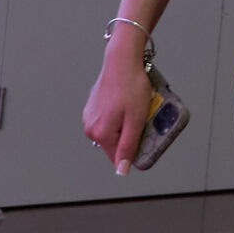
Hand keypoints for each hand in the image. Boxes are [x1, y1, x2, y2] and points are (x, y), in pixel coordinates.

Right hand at [81, 38, 154, 175]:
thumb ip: (128, 147)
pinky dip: (119, 118)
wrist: (121, 62)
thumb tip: (122, 170)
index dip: (134, 153)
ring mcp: (89, 118)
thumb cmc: (131, 88)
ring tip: (135, 110)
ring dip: (125, 127)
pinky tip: (127, 105)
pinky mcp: (92, 108)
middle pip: (115, 145)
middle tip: (142, 120)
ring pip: (112, 133)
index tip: (144, 139)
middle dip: (130, 138)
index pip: (117, 158)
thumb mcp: (135, 120)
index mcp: (100, 134)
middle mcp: (90, 128)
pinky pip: (108, 121)